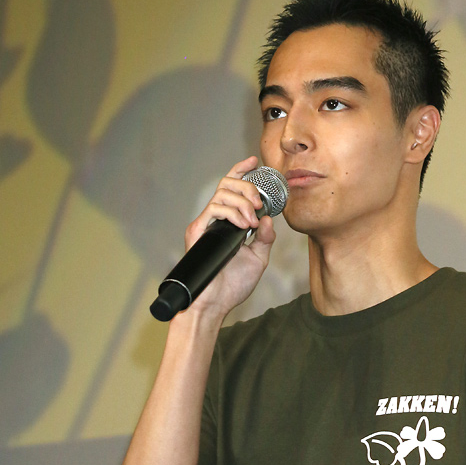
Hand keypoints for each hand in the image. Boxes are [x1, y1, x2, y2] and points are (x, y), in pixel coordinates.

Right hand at [179, 155, 276, 322]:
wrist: (215, 303)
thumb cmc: (233, 284)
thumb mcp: (258, 258)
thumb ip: (265, 238)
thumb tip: (268, 218)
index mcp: (229, 222)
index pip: (233, 188)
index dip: (242, 171)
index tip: (255, 162)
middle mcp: (216, 219)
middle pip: (227, 184)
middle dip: (247, 188)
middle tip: (258, 205)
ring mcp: (206, 224)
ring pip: (222, 192)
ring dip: (242, 202)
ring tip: (251, 222)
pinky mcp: (197, 231)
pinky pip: (214, 208)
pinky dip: (232, 212)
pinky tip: (243, 226)